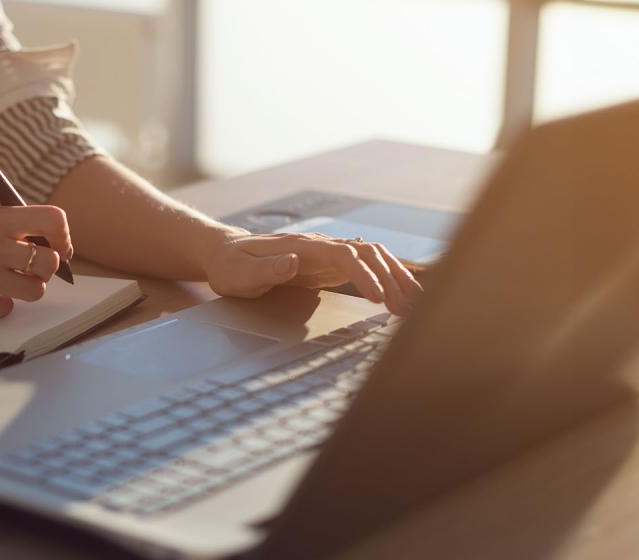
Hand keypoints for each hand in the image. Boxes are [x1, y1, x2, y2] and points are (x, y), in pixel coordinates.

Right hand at [0, 206, 70, 318]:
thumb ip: (2, 228)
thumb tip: (45, 241)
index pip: (52, 220)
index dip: (62, 238)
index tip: (57, 249)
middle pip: (50, 262)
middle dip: (43, 271)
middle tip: (26, 273)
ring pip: (36, 290)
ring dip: (23, 292)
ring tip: (1, 286)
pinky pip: (6, 310)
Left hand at [203, 231, 422, 314]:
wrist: (225, 253)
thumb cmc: (230, 267)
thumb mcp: (240, 273)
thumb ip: (266, 268)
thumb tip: (294, 262)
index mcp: (301, 246)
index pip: (344, 255)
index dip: (365, 275)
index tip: (379, 298)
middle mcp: (319, 245)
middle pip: (368, 253)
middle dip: (392, 278)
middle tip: (408, 309)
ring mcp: (326, 254)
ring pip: (372, 257)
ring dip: (395, 277)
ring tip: (414, 304)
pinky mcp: (328, 265)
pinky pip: (365, 266)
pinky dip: (387, 277)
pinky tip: (402, 292)